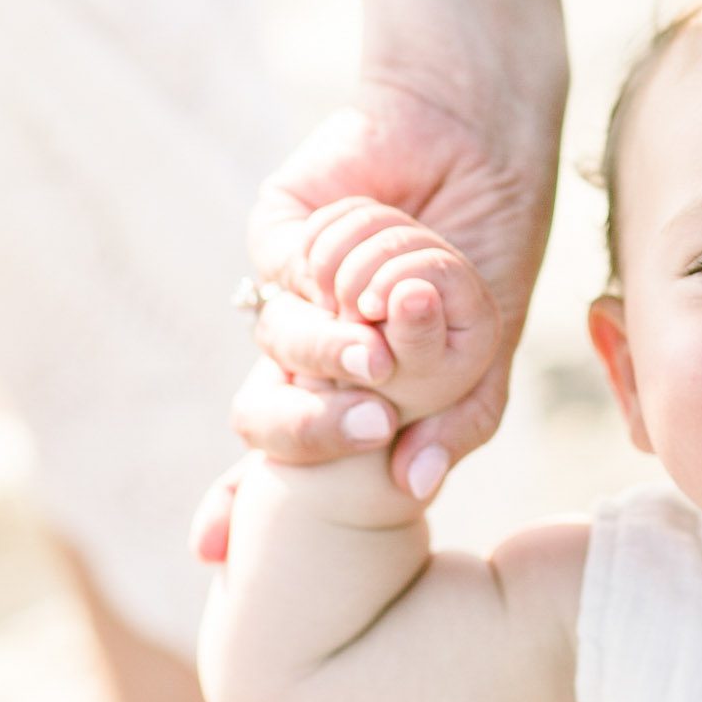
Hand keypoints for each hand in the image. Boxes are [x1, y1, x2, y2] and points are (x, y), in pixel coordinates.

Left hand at [193, 74, 559, 561]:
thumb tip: (413, 489)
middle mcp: (310, 350)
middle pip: (261, 415)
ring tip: (384, 334)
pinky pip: (289, 273)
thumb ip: (457, 423)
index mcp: (350, 392)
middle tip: (361, 429)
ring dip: (334, 349)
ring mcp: (289, 292)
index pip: (282, 464)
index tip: (212, 551)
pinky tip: (386, 251)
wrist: (483, 150)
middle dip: (301, 433)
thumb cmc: (489, 254)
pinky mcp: (277, 233)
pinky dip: (343, 267)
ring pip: (280, 346)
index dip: (240, 504)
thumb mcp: (485, 356)